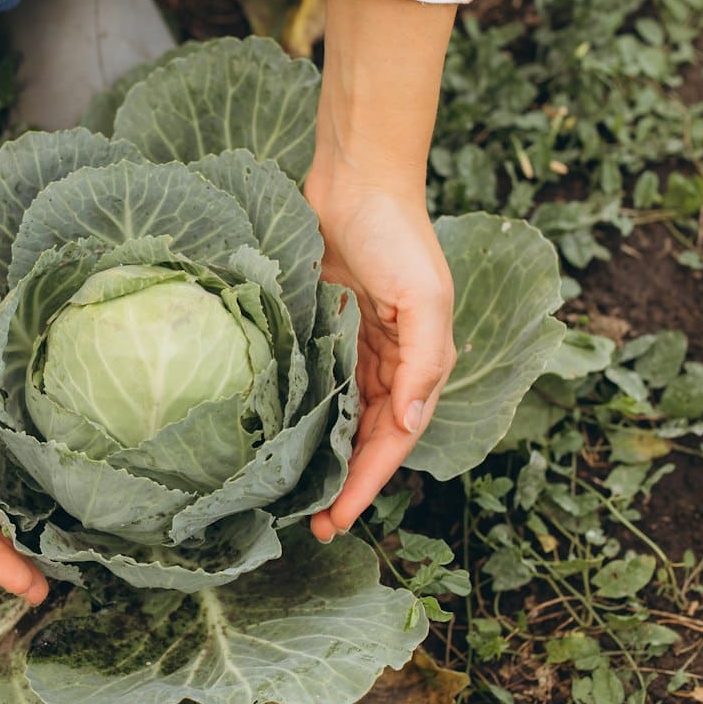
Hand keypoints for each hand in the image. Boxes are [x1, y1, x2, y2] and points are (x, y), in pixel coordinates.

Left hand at [305, 176, 455, 541]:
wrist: (357, 179)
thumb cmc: (396, 233)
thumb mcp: (423, 296)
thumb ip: (424, 361)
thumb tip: (410, 422)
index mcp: (419, 360)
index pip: (394, 438)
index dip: (369, 481)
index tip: (339, 519)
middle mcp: (387, 359)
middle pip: (365, 436)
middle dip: (343, 481)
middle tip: (311, 525)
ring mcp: (350, 343)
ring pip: (337, 414)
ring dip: (321, 454)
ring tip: (292, 494)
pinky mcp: (318, 325)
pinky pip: (312, 378)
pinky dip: (301, 410)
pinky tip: (277, 435)